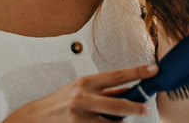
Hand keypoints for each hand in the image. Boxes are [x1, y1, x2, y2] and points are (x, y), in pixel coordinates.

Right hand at [3, 64, 157, 121]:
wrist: (35, 118)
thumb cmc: (60, 102)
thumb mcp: (80, 90)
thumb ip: (104, 91)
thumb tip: (128, 89)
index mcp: (86, 82)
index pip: (117, 75)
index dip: (137, 72)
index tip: (153, 70)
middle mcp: (83, 97)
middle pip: (119, 104)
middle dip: (137, 108)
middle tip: (145, 109)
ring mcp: (80, 116)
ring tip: (121, 121)